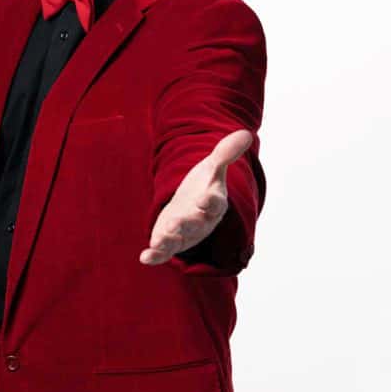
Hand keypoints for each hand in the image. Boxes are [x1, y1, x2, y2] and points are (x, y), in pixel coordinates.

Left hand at [139, 129, 253, 264]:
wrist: (191, 206)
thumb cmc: (203, 187)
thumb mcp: (212, 168)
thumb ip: (225, 153)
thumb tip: (246, 133)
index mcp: (213, 203)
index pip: (215, 202)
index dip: (211, 201)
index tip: (207, 198)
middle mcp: (200, 220)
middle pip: (196, 223)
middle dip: (187, 224)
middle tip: (177, 222)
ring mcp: (185, 233)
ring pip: (179, 239)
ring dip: (169, 240)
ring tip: (159, 240)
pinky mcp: (169, 241)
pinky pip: (163, 252)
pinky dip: (155, 256)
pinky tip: (145, 257)